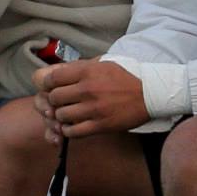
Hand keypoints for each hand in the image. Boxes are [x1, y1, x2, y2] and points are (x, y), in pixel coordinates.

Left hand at [32, 60, 147, 140]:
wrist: (149, 94)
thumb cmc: (124, 77)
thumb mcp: (102, 63)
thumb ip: (79, 67)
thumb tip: (54, 72)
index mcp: (87, 71)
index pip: (52, 77)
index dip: (47, 84)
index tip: (51, 87)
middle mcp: (87, 89)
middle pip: (54, 98)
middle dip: (54, 101)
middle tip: (61, 103)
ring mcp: (93, 108)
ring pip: (61, 116)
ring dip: (61, 117)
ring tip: (68, 115)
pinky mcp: (101, 125)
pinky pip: (73, 132)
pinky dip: (69, 131)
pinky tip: (74, 126)